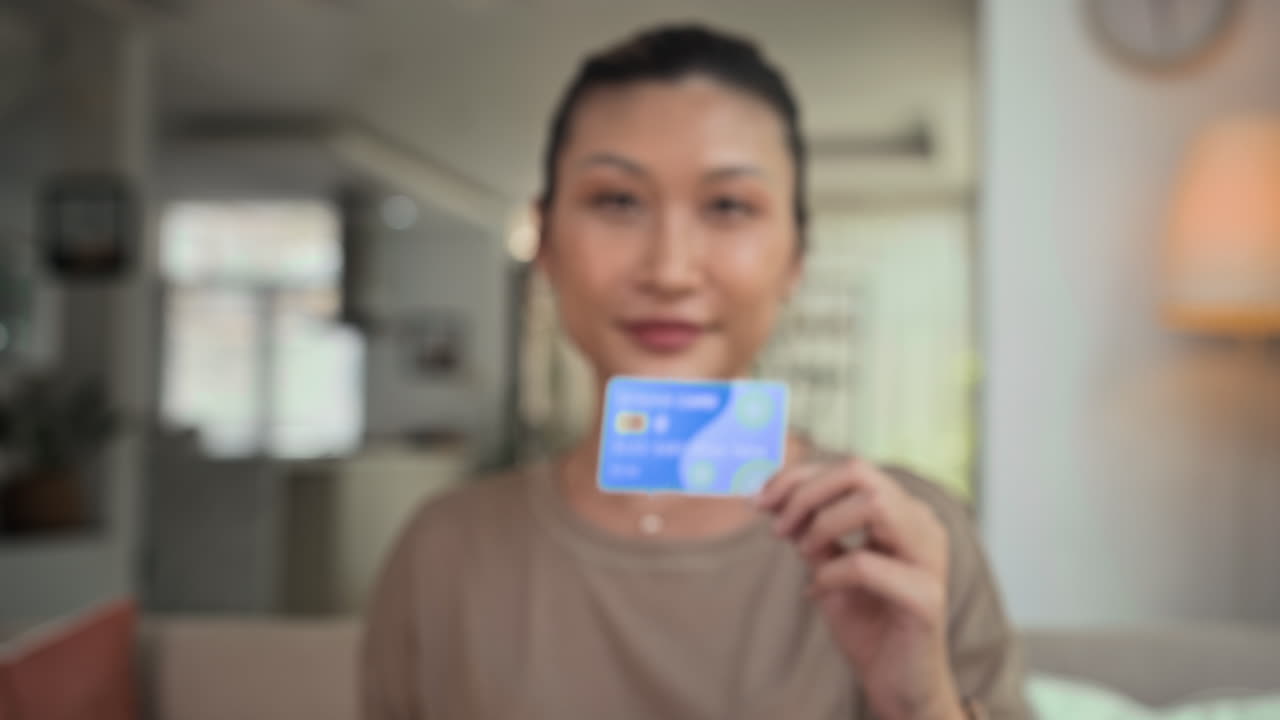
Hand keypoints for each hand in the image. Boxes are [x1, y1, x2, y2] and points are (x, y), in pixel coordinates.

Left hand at [757, 458, 963, 719]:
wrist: (898, 684)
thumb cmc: (867, 623)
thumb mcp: (828, 567)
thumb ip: (809, 531)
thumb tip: (770, 496)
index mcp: (904, 513)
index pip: (851, 469)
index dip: (799, 476)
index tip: (759, 499)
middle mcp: (923, 526)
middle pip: (861, 472)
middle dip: (805, 492)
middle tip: (776, 527)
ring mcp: (930, 559)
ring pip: (874, 505)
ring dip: (823, 524)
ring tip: (804, 553)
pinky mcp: (926, 597)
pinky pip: (866, 565)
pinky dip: (831, 573)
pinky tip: (817, 591)